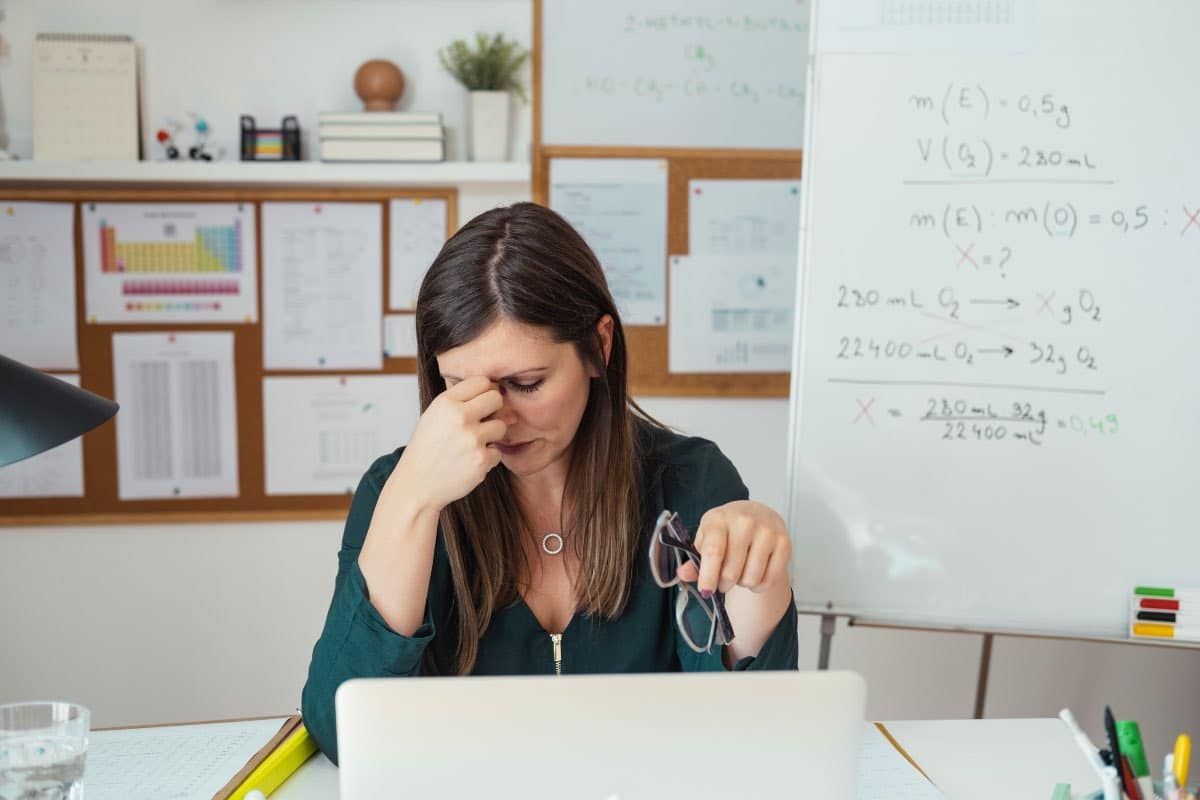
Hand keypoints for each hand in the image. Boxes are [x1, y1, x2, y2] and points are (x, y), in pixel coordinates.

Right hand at [390, 375, 506, 510]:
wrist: (417, 485)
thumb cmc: (427, 449)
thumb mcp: (435, 416)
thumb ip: (464, 402)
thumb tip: (501, 395)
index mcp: (446, 403)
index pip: (481, 381)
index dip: (484, 392)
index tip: (479, 404)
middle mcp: (460, 417)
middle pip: (496, 398)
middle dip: (494, 410)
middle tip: (481, 423)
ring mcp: (472, 439)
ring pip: (501, 426)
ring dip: (491, 436)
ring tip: (471, 445)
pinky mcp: (481, 460)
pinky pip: (498, 452)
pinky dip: (487, 458)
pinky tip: (468, 462)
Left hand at [676, 500, 791, 596]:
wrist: (757, 514)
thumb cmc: (727, 530)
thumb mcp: (706, 539)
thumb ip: (695, 560)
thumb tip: (683, 574)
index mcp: (719, 519)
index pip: (714, 551)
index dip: (708, 575)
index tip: (706, 591)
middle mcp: (744, 521)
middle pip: (732, 571)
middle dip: (724, 584)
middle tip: (722, 581)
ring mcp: (767, 531)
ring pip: (751, 578)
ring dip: (742, 584)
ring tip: (740, 572)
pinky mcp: (784, 543)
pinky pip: (769, 580)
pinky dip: (758, 586)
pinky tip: (754, 574)